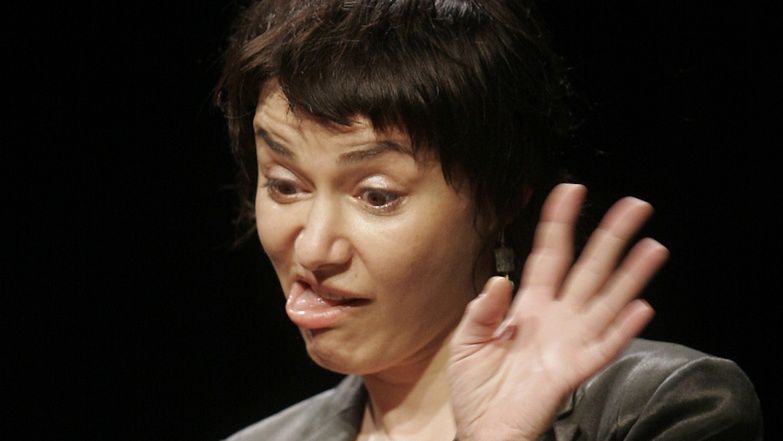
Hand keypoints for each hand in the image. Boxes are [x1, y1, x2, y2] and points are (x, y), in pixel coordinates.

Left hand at [448, 184, 668, 440]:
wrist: (482, 431)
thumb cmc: (476, 389)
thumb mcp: (467, 341)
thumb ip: (482, 309)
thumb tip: (500, 280)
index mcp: (528, 307)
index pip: (548, 255)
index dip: (558, 223)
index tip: (569, 191)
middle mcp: (555, 319)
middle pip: (589, 269)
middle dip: (610, 236)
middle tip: (634, 206)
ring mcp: (568, 343)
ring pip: (606, 301)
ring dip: (630, 276)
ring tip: (652, 247)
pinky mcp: (574, 371)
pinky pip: (603, 347)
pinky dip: (622, 329)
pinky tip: (641, 308)